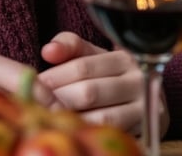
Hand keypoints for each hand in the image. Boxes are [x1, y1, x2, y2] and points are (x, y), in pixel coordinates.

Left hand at [38, 32, 168, 136]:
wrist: (142, 98)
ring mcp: (146, 110)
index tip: (35, 84)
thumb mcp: (90, 54)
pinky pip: (113, 134)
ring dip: (74, 118)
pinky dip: (91, 132)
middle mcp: (138, 83)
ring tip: (52, 117)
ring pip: (102, 118)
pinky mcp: (146, 133)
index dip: (55, 76)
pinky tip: (75, 130)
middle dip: (60, 98)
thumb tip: (48, 51)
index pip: (82, 67)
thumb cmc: (107, 73)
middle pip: (90, 92)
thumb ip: (68, 45)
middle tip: (38, 104)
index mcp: (123, 59)